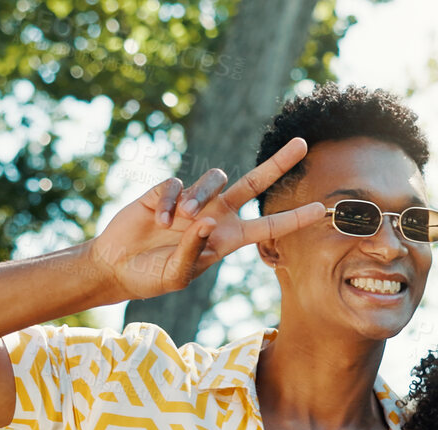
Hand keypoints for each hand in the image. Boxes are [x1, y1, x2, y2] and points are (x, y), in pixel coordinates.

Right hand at [85, 138, 326, 301]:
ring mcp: (192, 200)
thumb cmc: (151, 277)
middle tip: (302, 144)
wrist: (117, 266)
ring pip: (214, 178)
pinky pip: (177, 184)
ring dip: (199, 197)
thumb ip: (195, 251)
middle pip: (254, 184)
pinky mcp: (167, 191)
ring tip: (179, 220)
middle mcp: (216, 215)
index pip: (268, 225)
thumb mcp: (177, 275)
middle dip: (278, 164)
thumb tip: (206, 220)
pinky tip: (157, 221)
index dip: (294, 218)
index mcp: (228, 239)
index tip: (320, 209)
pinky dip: (169, 201)